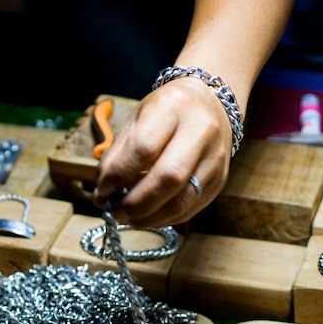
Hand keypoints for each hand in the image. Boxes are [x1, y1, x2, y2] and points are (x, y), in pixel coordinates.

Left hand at [93, 77, 234, 227]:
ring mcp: (215, 158)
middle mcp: (201, 130)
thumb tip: (104, 189)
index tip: (102, 190)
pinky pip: (190, 208)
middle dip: (135, 202)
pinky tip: (145, 217)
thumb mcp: (137, 118)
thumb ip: (119, 152)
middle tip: (114, 212)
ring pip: (183, 200)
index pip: (144, 147)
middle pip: (169, 177)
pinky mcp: (220, 179)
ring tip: (127, 218)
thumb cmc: (166, 111)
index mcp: (174, 107)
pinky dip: (163, 219)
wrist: (210, 103)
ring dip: (149, 216)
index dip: (119, 175)